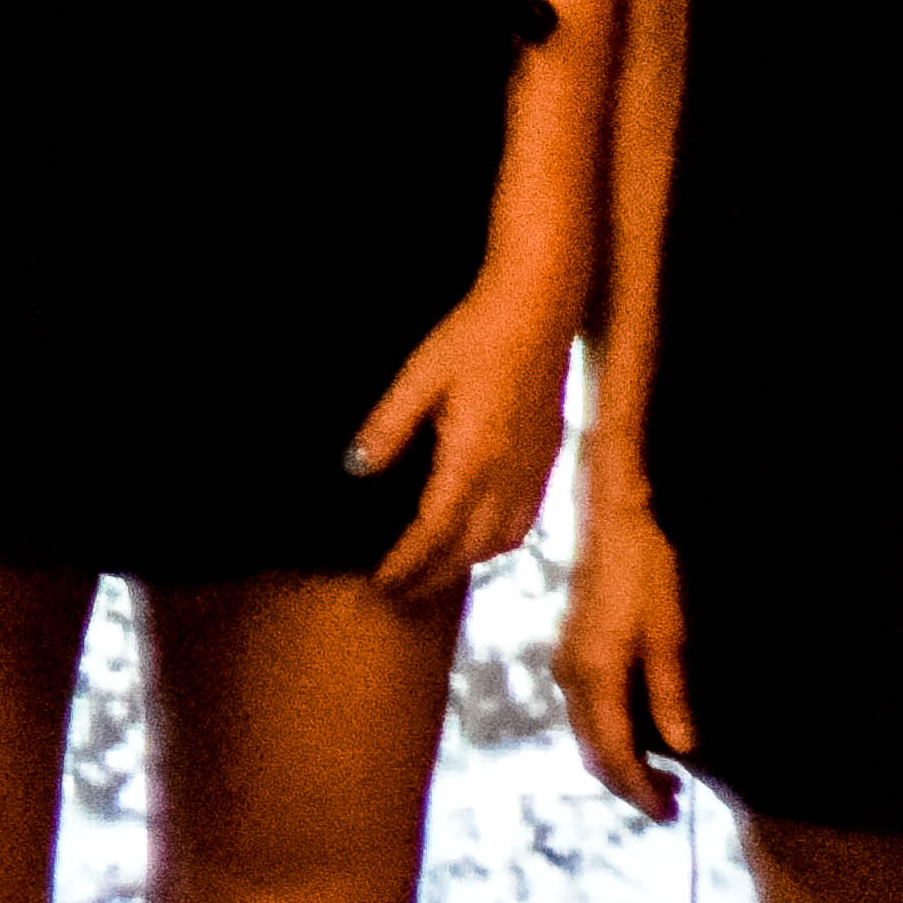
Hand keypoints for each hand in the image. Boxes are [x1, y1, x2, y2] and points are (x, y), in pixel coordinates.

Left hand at [349, 271, 574, 596]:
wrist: (538, 313)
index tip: (381, 582)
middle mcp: (507, 478)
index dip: (407, 562)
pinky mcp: (548, 460)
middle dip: (432, 574)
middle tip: (399, 590)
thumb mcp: (419, 377)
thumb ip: (388, 427)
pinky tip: (480, 537)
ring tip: (434, 571)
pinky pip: (524, 522)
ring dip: (465, 563)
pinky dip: (497, 543)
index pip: (434, 532)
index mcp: (471, 461)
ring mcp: (533, 472)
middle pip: (468, 548)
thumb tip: (353, 470)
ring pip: (501, 542)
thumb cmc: (473, 338)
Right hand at [556, 484, 695, 819]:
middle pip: (593, 751)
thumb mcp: (670, 637)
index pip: (614, 755)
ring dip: (620, 759)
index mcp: (596, 678)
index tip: (671, 815)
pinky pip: (586, 709)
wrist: (618, 519)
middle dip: (629, 783)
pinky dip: (611, 732)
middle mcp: (572, 677)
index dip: (641, 791)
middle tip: (671, 803)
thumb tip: (680, 750)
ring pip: (587, 731)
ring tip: (662, 773)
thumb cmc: (650, 574)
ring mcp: (567, 662)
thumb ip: (670, 697)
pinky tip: (641, 730)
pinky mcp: (572, 649)